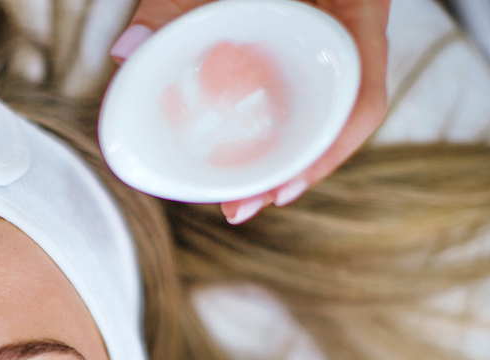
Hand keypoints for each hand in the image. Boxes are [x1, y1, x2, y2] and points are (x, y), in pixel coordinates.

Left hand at [110, 0, 389, 223]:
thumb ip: (176, 1)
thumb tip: (126, 53)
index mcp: (358, 9)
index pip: (363, 97)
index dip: (329, 153)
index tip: (282, 189)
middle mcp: (353, 32)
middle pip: (339, 120)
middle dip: (294, 172)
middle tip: (240, 208)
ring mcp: (335, 39)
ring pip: (322, 110)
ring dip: (285, 157)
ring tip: (236, 199)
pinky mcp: (309, 42)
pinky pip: (304, 90)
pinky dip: (277, 124)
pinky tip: (243, 152)